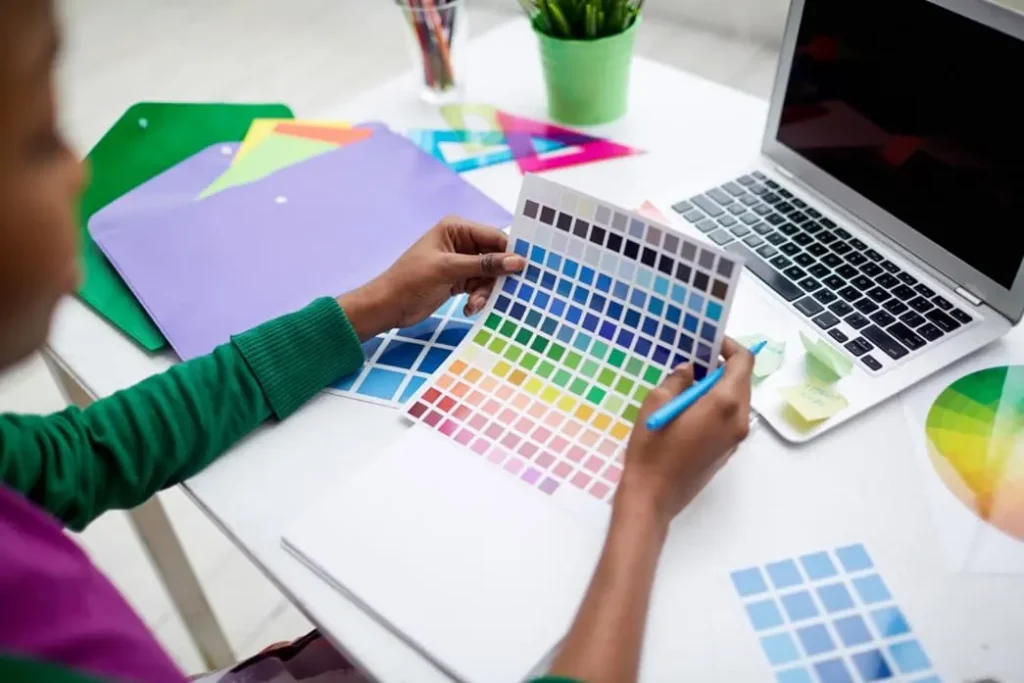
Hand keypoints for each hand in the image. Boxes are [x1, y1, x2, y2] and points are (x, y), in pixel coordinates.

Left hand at [337, 216, 524, 339]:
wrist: (388, 306)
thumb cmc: (411, 280)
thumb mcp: (449, 270)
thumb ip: (484, 265)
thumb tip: (518, 261)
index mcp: (456, 228)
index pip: (494, 237)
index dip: (510, 253)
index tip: (526, 271)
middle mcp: (461, 242)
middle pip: (495, 258)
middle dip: (496, 278)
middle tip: (499, 295)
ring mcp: (461, 262)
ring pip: (489, 276)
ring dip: (485, 292)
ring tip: (474, 306)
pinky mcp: (459, 280)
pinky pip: (479, 287)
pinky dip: (478, 298)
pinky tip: (469, 308)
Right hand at [616, 338, 754, 527]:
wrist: (653, 497)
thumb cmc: (651, 450)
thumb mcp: (655, 404)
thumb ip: (676, 381)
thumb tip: (689, 370)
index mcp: (723, 404)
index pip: (743, 363)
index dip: (730, 347)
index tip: (710, 343)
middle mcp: (737, 420)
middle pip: (743, 381)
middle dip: (723, 367)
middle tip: (695, 363)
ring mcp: (735, 438)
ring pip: (738, 401)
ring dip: (720, 387)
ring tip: (689, 386)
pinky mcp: (727, 451)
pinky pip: (730, 419)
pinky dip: (717, 406)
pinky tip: (691, 411)